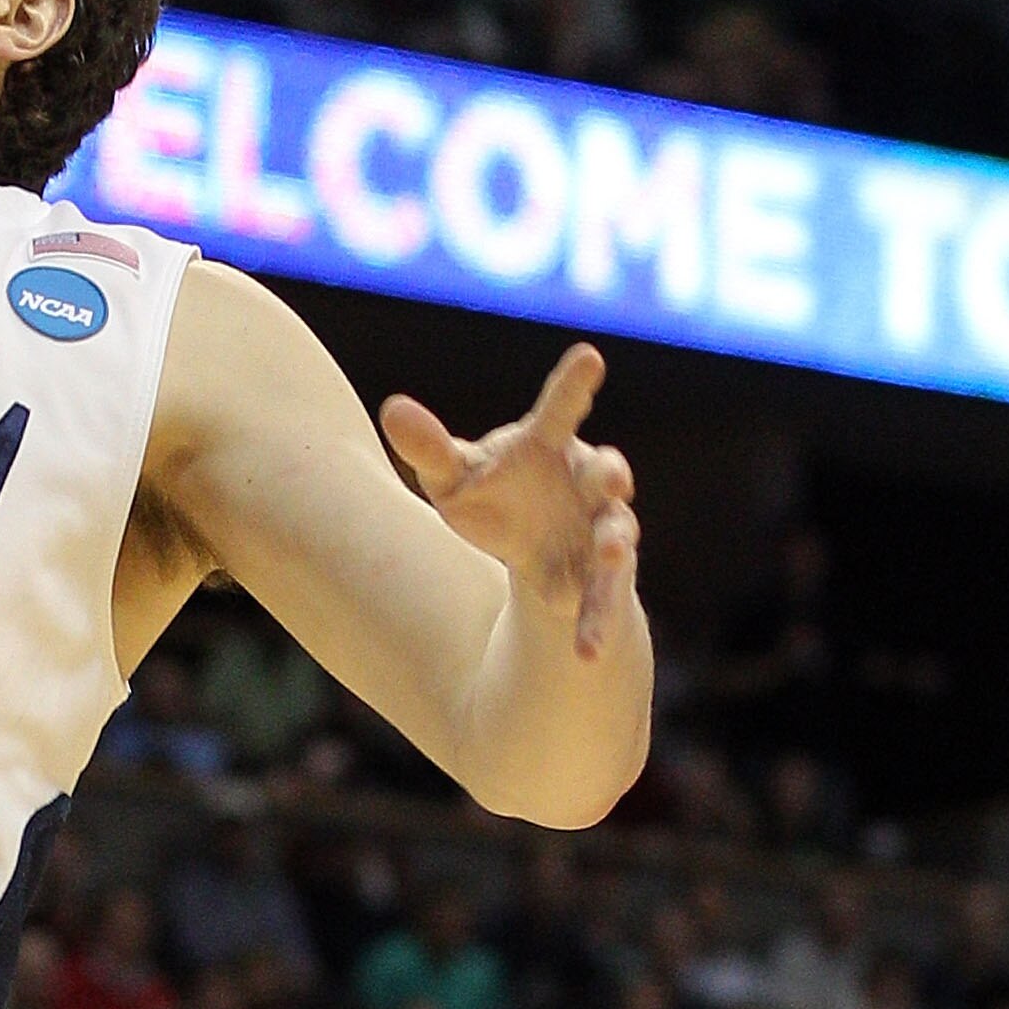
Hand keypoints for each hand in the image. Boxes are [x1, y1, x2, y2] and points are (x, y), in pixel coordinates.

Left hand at [381, 339, 641, 660]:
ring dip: (614, 546)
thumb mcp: (454, 477)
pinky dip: (595, 623)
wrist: (528, 548)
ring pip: (616, 537)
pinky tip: (585, 652)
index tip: (589, 357)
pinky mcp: (599, 579)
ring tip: (609, 555)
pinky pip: (602, 600)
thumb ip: (430, 449)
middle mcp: (586, 482)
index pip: (559, 410)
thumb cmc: (493, 494)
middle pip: (604, 473)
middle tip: (613, 477)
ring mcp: (600, 530)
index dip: (573, 384)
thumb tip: (393, 407)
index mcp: (549, 445)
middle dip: (610, 473)